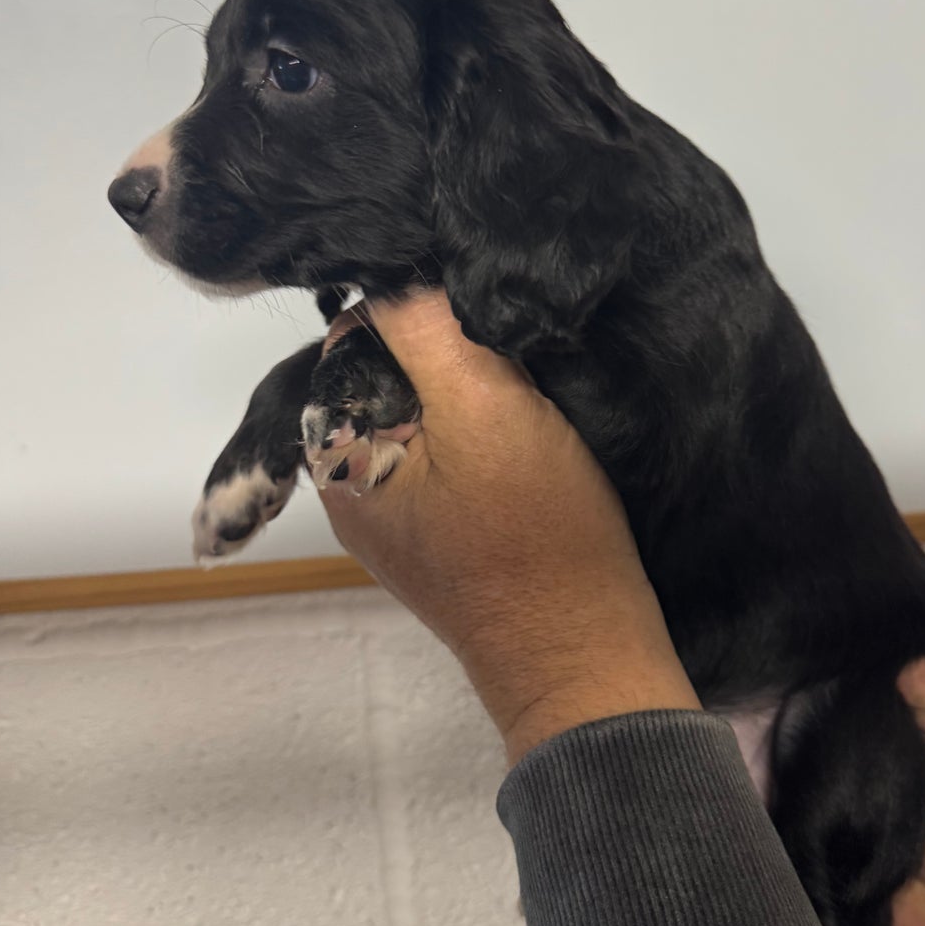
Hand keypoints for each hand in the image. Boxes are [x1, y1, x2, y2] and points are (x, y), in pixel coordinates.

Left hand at [318, 290, 699, 763]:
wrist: (588, 657)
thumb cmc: (537, 535)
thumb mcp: (483, 408)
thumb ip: (425, 330)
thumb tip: (392, 268)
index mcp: (336, 453)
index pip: (351, 339)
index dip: (414, 306)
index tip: (478, 300)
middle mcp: (351, 485)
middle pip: (387, 376)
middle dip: (443, 347)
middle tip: (516, 340)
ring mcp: (400, 516)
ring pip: (426, 414)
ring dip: (472, 389)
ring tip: (534, 379)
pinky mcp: (448, 534)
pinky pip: (453, 455)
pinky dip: (486, 431)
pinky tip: (535, 426)